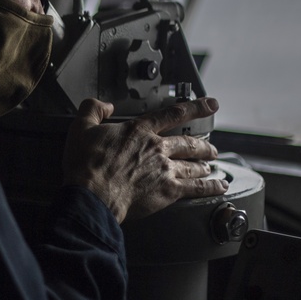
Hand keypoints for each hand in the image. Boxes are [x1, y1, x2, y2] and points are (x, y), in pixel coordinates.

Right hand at [62, 97, 227, 222]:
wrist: (92, 195)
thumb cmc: (86, 165)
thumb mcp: (81, 128)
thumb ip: (93, 109)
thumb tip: (104, 104)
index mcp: (138, 131)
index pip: (173, 114)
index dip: (195, 107)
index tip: (210, 104)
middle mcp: (156, 148)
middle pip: (188, 143)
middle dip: (203, 145)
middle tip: (210, 147)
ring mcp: (165, 170)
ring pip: (193, 165)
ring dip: (204, 164)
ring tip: (211, 165)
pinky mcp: (168, 191)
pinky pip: (197, 188)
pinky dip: (211, 186)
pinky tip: (220, 186)